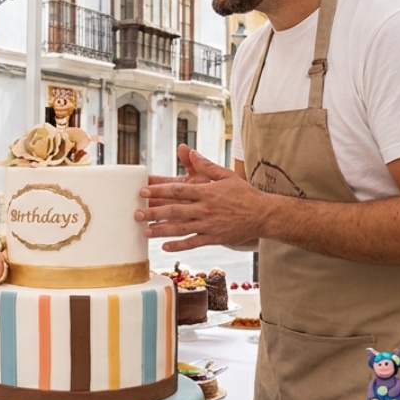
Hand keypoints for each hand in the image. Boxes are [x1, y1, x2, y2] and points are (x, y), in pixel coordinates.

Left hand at [136, 149, 265, 250]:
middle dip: (153, 212)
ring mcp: (209, 224)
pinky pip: (193, 242)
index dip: (159, 191)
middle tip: (136, 214)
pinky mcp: (215, 238)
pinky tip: (164, 247)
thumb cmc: (244, 193)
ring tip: (145, 231)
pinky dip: (179, 246)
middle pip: (174, 210)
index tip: (143, 192)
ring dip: (161, 230)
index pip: (178, 191)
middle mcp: (205, 208)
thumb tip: (190, 152)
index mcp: (207, 192)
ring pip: (181, 228)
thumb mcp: (226, 175)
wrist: (263, 214)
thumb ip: (206, 166)